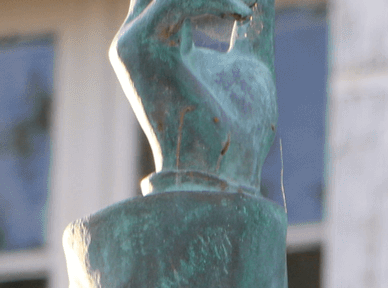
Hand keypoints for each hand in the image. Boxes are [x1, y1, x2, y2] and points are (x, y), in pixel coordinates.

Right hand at [111, 0, 276, 192]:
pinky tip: (245, 13)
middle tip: (248, 5)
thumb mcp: (252, 65)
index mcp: (160, 43)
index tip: (247, 4)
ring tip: (250, 9)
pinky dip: (215, 3)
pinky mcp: (140, 46)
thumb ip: (253, 26)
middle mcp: (139, 40)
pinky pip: (176, 2)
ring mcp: (133, 42)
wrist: (226, 170)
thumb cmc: (240, 131)